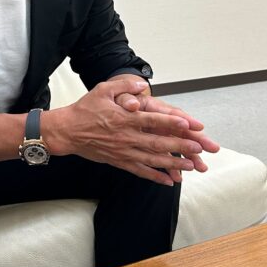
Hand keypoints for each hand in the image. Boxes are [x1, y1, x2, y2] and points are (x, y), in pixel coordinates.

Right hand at [42, 77, 205, 185]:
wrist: (67, 131)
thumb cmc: (85, 109)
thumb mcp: (103, 90)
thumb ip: (124, 86)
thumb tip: (142, 85)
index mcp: (124, 118)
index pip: (151, 120)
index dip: (170, 122)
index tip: (187, 124)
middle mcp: (126, 137)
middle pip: (157, 142)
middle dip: (179, 145)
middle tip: (198, 147)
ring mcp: (123, 152)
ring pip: (152, 159)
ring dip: (173, 163)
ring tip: (191, 166)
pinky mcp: (119, 162)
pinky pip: (140, 171)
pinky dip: (156, 177)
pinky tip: (170, 180)